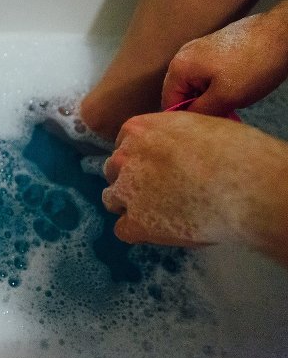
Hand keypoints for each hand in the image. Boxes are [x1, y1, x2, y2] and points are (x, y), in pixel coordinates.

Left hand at [102, 112, 287, 253]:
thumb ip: (171, 136)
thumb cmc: (234, 153)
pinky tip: (160, 230)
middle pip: (115, 170)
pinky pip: (123, 230)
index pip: (125, 145)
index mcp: (139, 130)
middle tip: (160, 189)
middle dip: (133, 178)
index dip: (142, 158)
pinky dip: (138, 231)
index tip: (158, 167)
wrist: (245, 187)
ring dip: (130, 204)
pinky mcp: (135, 222)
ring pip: (112, 199)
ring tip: (159, 211)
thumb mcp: (197, 126)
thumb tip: (172, 147)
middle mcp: (125, 158)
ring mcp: (126, 191)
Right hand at [162, 11, 287, 115]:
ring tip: (231, 101)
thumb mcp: (225, 98)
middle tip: (220, 115)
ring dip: (210, 96)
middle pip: (181, 92)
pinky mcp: (214, 46)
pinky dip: (217, 84)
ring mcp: (199, 49)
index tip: (203, 127)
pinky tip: (236, 87)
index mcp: (179, 66)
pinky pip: (207, 73)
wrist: (282, 34)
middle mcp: (183, 55)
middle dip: (198, 106)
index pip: (168, 102)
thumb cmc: (254, 64)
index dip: (184, 119)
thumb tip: (186, 122)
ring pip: (196, 84)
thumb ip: (199, 112)